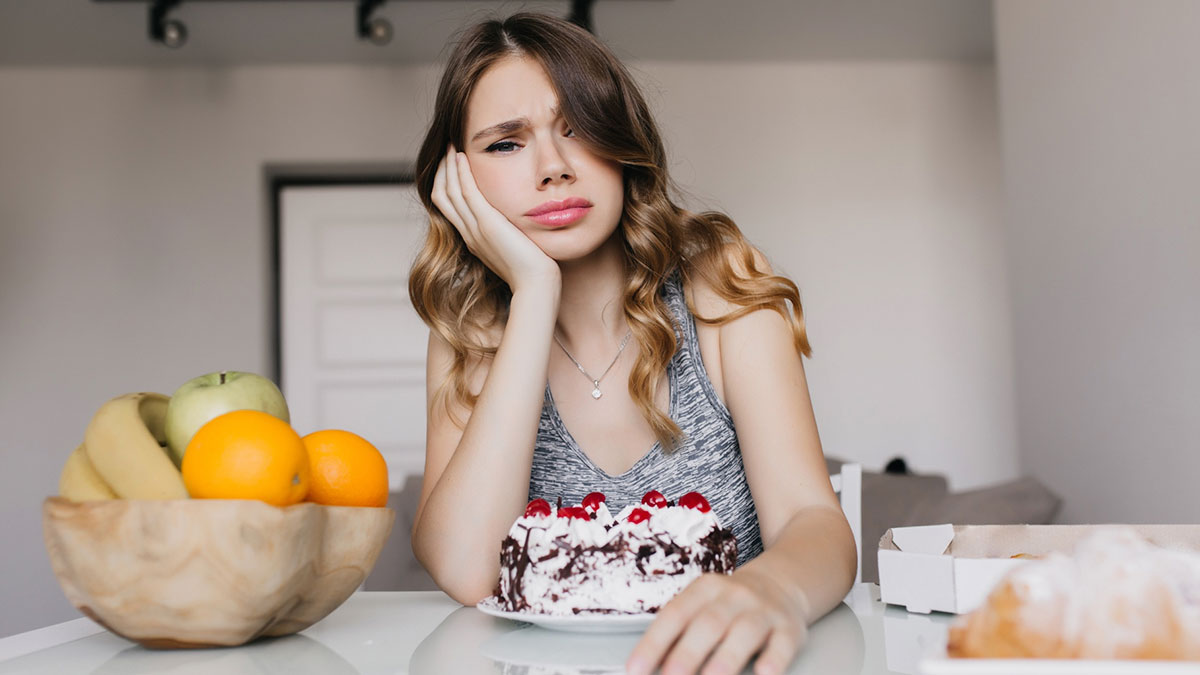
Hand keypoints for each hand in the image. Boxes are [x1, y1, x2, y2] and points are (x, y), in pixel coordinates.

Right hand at [430, 146, 559, 292]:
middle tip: (447, 148)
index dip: (446, 182)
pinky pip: (466, 193)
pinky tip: (462, 157)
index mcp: (473, 238)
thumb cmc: (533, 268)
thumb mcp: (514, 245)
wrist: (536, 284)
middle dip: (442, 170)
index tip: (453, 163)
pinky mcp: (487, 224)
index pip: (447, 206)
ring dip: (448, 167)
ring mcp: (475, 229)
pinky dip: (461, 173)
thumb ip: (508, 231)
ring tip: (452, 146)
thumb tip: (515, 220)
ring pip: (448, 192)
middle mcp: (469, 233)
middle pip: (441, 196)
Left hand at [626, 569, 808, 674]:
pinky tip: (764, 672)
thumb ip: (680, 630)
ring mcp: (764, 611)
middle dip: (688, 653)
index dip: (654, 643)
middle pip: (708, 623)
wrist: (782, 583)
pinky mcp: (790, 629)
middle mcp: (734, 596)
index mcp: (705, 589)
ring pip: (744, 633)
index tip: (636, 669)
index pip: (675, 615)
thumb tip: (648, 665)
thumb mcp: (703, 603)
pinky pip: (783, 643)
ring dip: (726, 659)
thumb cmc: (731, 604)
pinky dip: (774, 659)